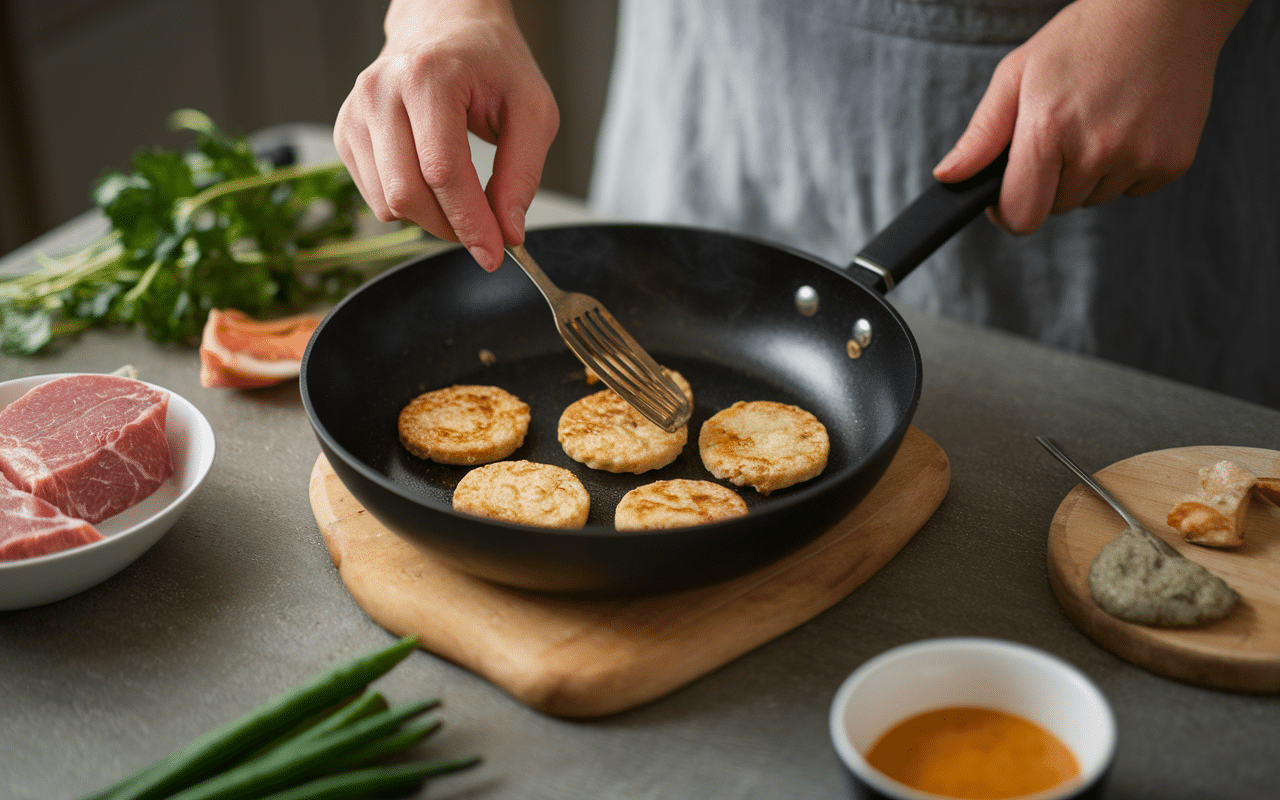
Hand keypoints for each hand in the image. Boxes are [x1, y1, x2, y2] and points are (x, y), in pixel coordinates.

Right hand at [334, 0, 558, 270]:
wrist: (446, 25)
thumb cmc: (491, 61)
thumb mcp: (532, 109)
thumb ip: (522, 173)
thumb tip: (509, 230)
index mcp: (428, 77)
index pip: (442, 171)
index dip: (470, 222)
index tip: (494, 253)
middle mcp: (380, 92)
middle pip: (407, 194)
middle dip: (452, 228)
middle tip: (486, 232)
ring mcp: (356, 113)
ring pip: (388, 204)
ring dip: (432, 220)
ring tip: (464, 198)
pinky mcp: (347, 133)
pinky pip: (376, 198)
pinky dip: (411, 206)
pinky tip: (434, 182)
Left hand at [933, 0, 1249, 233]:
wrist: (1165, 7)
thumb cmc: (1083, 38)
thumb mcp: (1018, 74)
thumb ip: (982, 135)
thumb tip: (947, 178)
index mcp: (1049, 130)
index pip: (1020, 215)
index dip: (1006, 211)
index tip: (1006, 194)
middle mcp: (1096, 150)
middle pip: (1055, 207)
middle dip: (1049, 181)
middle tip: (1062, 131)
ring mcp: (1139, 158)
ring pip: (1092, 199)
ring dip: (1087, 174)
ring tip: (1097, 120)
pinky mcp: (1172, 162)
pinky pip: (1131, 190)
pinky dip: (1124, 167)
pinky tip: (1128, 123)